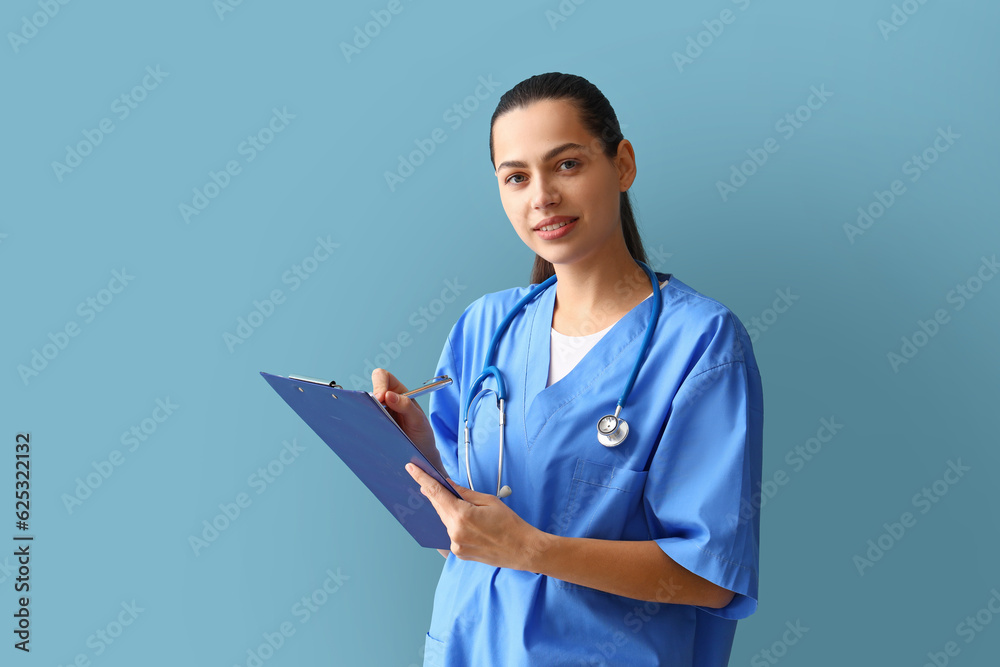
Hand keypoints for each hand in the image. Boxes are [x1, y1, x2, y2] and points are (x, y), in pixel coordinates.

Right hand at [371, 368, 435, 456]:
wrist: (419, 455)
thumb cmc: (422, 435)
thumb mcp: (418, 420)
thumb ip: (407, 406)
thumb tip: (388, 395)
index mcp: (398, 392)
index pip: (383, 377)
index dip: (379, 384)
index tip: (381, 398)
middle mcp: (386, 401)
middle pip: (369, 390)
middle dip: (369, 399)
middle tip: (374, 413)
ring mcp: (377, 413)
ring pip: (363, 406)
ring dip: (366, 413)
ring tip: (375, 425)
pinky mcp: (371, 426)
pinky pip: (362, 421)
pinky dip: (363, 424)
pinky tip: (370, 432)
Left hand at [405, 463, 542, 571]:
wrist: (523, 550)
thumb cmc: (510, 524)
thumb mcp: (489, 501)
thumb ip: (464, 493)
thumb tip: (447, 484)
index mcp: (462, 516)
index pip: (436, 493)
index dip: (422, 479)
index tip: (411, 468)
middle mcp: (454, 533)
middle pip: (439, 507)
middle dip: (437, 494)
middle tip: (432, 482)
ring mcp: (456, 545)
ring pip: (446, 521)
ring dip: (449, 511)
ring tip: (467, 508)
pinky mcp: (459, 553)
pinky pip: (452, 533)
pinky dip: (456, 524)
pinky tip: (471, 522)